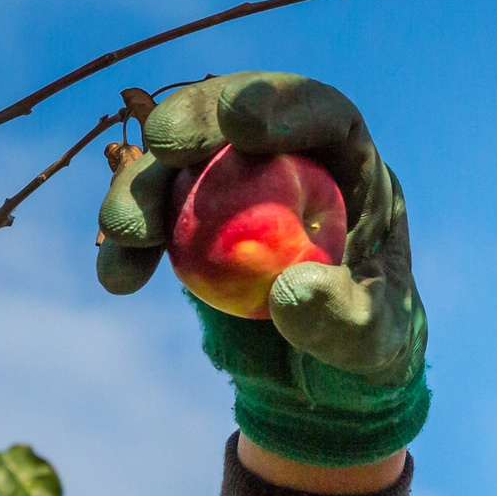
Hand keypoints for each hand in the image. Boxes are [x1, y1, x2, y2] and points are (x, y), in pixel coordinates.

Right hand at [93, 71, 428, 467]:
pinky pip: (153, 220)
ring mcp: (232, 195)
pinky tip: (118, 275)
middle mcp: (287, 166)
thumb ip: (348, 318)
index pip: (321, 114)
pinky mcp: (191, 232)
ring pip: (179, 166)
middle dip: (196, 117)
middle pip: (235, 119)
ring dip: (144, 187)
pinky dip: (129, 243)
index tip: (241, 124)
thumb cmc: (367, 357)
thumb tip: (291, 287)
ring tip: (129, 233)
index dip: (280, 103)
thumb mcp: (378, 346)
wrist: (320, 392)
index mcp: (350, 169)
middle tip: (165, 144)